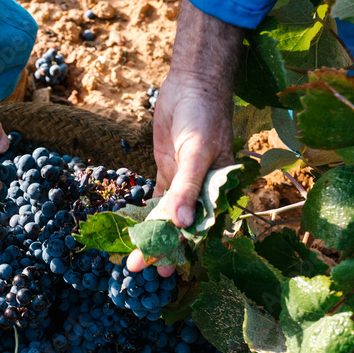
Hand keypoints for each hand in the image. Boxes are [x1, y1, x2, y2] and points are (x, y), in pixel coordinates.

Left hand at [126, 71, 233, 276]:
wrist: (193, 83)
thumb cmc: (205, 116)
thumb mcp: (198, 152)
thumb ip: (189, 187)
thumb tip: (183, 224)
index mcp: (220, 191)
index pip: (201, 229)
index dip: (183, 250)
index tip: (164, 269)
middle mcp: (204, 191)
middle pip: (181, 227)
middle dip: (162, 247)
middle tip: (140, 268)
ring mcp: (184, 181)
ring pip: (168, 215)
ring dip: (152, 234)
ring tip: (134, 256)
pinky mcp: (169, 169)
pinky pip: (158, 197)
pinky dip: (147, 213)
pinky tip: (134, 229)